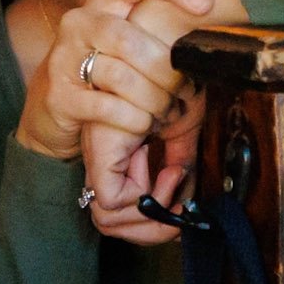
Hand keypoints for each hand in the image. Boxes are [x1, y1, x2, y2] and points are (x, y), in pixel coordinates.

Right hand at [15, 0, 212, 163]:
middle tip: (186, 91)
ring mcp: (64, 57)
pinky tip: (144, 124)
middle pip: (130, 37)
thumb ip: (162, 28)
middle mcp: (81, 21)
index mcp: (105, 0)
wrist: (51, 108)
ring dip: (153, 99)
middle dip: (165, 70)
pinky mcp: (59, 95)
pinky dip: (134, 119)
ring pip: (120, 75)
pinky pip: (107, 107)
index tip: (206, 5)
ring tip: (166, 113)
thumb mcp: (131, 41)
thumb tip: (217, 25)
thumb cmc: (106, 71)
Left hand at [83, 79, 206, 245]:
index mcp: (116, 156)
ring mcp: (99, 158)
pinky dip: (145, 196)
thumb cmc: (176, 84)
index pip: (113, 213)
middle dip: (150, 229)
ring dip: (150, 212)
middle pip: (107, 225)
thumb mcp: (182, 132)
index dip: (148, 217)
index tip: (175, 182)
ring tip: (173, 175)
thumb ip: (180, 165)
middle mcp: (103, 161)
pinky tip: (166, 167)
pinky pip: (112, 200)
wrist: (169, 54)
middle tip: (177, 201)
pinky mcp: (103, 152)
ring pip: (106, 220)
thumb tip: (184, 206)